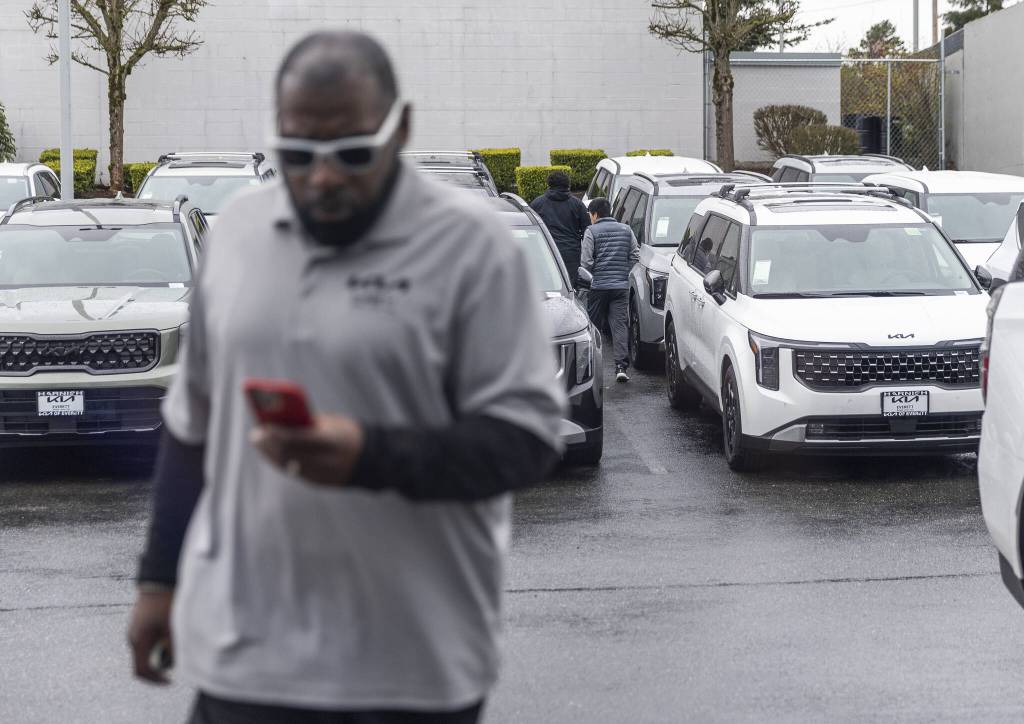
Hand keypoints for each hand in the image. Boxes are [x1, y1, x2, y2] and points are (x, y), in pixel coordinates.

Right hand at [127, 588, 173, 683]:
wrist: (158, 580)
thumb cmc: (166, 603)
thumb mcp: (173, 628)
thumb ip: (172, 648)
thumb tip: (171, 664)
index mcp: (139, 641)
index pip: (142, 671)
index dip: (155, 680)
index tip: (169, 681)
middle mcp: (133, 637)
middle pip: (143, 662)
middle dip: (159, 668)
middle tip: (175, 665)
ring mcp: (134, 630)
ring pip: (146, 651)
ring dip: (159, 655)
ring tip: (175, 645)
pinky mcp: (139, 624)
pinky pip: (147, 641)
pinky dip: (158, 645)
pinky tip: (170, 636)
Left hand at [250, 414, 364, 487]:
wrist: (374, 459)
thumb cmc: (348, 433)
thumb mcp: (332, 423)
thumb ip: (309, 424)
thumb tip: (280, 423)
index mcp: (332, 441)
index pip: (297, 438)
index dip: (278, 433)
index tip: (263, 425)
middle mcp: (326, 461)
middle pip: (289, 453)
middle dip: (270, 444)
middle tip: (256, 435)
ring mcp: (323, 475)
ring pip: (289, 465)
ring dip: (272, 454)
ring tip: (261, 443)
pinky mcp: (320, 482)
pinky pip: (296, 472)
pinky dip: (283, 462)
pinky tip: (274, 454)